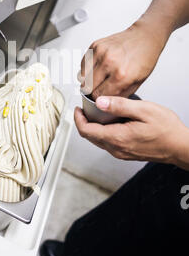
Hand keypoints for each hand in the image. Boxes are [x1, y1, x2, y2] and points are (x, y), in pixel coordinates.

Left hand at [74, 96, 188, 170]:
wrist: (180, 147)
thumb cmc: (166, 130)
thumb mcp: (144, 110)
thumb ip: (120, 106)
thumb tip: (100, 102)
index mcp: (117, 137)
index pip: (86, 131)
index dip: (78, 119)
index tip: (77, 108)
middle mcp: (117, 149)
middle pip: (90, 137)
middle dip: (84, 122)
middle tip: (85, 108)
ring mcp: (121, 153)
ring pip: (98, 140)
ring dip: (94, 127)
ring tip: (98, 112)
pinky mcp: (126, 154)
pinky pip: (108, 143)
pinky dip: (104, 132)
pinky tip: (112, 122)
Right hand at [80, 21, 167, 99]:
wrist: (145, 37)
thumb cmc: (144, 58)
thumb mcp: (138, 83)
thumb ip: (120, 95)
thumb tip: (106, 103)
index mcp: (122, 75)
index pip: (99, 96)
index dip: (100, 99)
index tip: (101, 99)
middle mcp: (109, 62)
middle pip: (88, 87)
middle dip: (92, 91)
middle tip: (98, 90)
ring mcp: (101, 52)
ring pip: (82, 77)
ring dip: (87, 81)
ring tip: (97, 80)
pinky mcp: (95, 45)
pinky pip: (83, 64)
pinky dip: (86, 70)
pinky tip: (96, 70)